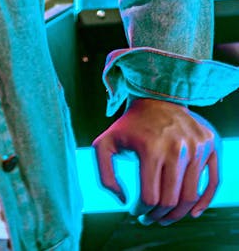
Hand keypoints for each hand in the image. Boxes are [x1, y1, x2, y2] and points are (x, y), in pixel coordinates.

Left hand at [93, 97, 218, 224]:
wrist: (157, 96)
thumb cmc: (131, 124)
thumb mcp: (106, 143)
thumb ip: (104, 174)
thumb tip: (123, 200)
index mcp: (150, 148)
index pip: (149, 197)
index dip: (141, 211)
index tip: (136, 212)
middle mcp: (176, 148)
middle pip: (170, 201)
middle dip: (158, 217)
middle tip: (151, 219)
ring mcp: (196, 147)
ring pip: (190, 196)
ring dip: (178, 214)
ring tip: (165, 216)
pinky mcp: (209, 146)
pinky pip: (212, 183)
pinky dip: (204, 203)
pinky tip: (192, 213)